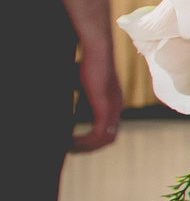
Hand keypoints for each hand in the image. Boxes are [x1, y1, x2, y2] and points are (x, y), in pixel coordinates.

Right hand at [73, 37, 122, 152]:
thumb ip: (78, 98)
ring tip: (70, 148)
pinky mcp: (105, 106)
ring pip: (106, 139)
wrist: (98, 50)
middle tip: (72, 150)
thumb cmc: (86, 63)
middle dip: (91, 147)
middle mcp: (117, 107)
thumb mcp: (81, 85)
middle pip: (110, 138)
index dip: (94, 140)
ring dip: (88, 147)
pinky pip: (98, 132)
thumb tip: (63, 108)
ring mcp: (113, 108)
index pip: (109, 130)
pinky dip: (86, 140)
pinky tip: (71, 140)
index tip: (76, 143)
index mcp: (114, 103)